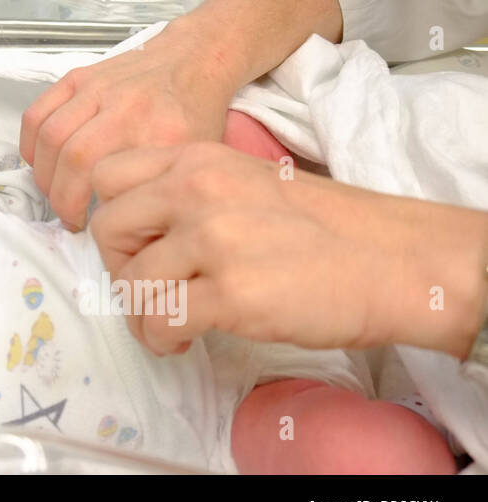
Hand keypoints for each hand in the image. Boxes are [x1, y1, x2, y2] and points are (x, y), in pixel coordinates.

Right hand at [20, 20, 238, 230]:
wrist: (192, 59)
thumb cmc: (194, 110)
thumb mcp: (195, 156)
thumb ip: (162, 186)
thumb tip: (126, 223)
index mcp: (162, 133)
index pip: (112, 182)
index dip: (92, 212)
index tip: (91, 227)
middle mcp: (127, 108)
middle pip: (74, 160)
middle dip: (61, 198)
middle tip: (68, 215)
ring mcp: (99, 89)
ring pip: (50, 137)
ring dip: (43, 174)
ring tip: (54, 191)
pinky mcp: (79, 77)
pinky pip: (37, 113)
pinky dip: (29, 144)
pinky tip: (40, 161)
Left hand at [88, 142, 487, 357]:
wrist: (393, 260)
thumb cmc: (324, 228)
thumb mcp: (245, 179)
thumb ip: (189, 192)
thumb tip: (141, 230)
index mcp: (198, 160)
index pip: (107, 175)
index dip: (112, 213)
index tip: (133, 241)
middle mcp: (197, 191)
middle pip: (108, 228)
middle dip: (120, 265)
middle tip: (148, 286)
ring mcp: (213, 240)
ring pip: (131, 281)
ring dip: (141, 313)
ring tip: (167, 323)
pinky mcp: (231, 292)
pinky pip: (159, 319)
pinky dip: (160, 338)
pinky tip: (181, 340)